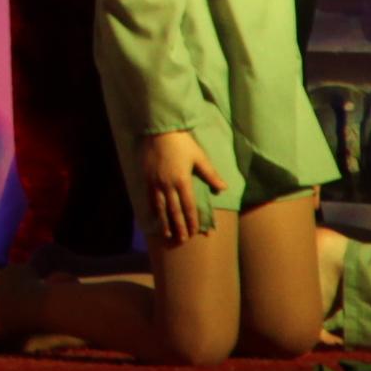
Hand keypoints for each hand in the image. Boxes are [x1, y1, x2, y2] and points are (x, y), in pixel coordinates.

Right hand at [138, 130, 228, 247]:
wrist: (159, 130)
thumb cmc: (182, 143)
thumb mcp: (199, 157)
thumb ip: (210, 175)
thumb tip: (223, 189)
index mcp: (183, 181)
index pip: (188, 206)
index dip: (192, 220)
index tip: (195, 232)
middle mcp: (168, 185)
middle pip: (174, 211)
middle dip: (179, 226)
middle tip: (182, 240)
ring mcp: (156, 182)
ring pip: (160, 207)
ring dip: (165, 222)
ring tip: (167, 234)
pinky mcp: (147, 178)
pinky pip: (150, 198)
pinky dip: (153, 209)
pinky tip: (155, 216)